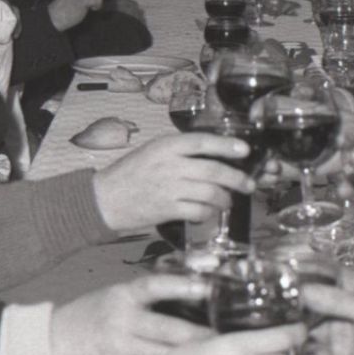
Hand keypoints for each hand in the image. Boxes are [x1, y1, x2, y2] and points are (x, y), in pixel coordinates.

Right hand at [50, 273, 213, 354]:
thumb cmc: (92, 315)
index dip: (182, 287)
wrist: (57, 345)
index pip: (154, 287)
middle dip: (200, 336)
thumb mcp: (115, 295)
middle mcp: (124, 323)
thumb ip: (145, 297)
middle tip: (225, 337)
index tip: (207, 288)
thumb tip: (190, 291)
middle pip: (169, 330)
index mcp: (122, 297)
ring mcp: (124, 351)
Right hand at [93, 131, 253, 232]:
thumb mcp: (151, 151)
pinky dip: (209, 213)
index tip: (244, 149)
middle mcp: (170, 165)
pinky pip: (199, 211)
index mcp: (166, 146)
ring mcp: (169, 188)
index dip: (226, 145)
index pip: (202, 141)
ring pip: (210, 193)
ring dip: (225, 199)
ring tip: (228, 201)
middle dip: (236, 178)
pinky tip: (209, 212)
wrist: (105, 198)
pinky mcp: (168, 209)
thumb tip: (212, 156)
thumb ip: (178, 151)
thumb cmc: (129, 173)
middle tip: (248, 184)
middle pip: (213, 170)